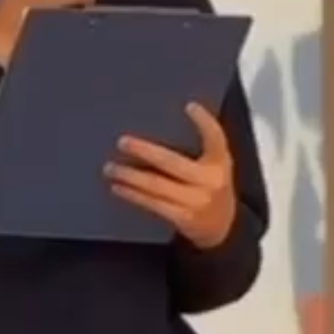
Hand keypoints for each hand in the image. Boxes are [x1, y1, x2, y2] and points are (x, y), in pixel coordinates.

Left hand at [107, 102, 236, 248]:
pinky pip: (152, 203)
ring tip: (111, 167)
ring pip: (157, 185)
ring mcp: (196, 201)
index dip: (205, 121)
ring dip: (130, 175)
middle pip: (173, 163)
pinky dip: (133, 194)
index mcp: (219, 162)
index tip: (190, 106)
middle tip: (123, 142)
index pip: (216, 138)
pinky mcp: (183, 217)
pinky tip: (119, 187)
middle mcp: (209, 181)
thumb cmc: (212, 187)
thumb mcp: (216, 164)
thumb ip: (201, 145)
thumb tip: (160, 122)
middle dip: (145, 151)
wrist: (222, 227)